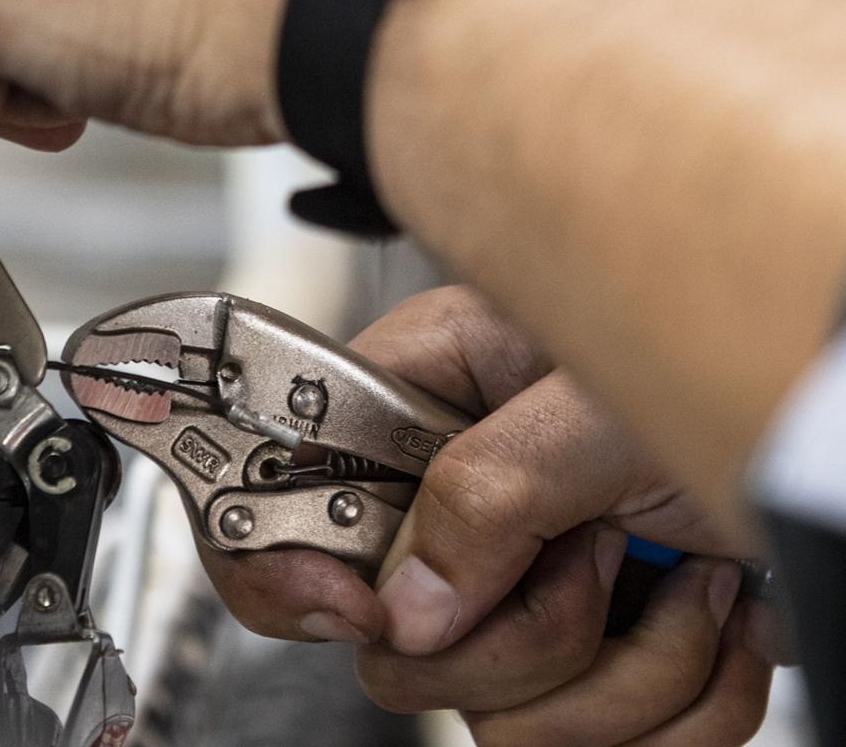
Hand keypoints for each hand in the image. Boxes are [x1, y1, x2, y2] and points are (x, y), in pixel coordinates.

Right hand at [195, 286, 777, 745]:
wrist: (816, 432)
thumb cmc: (720, 358)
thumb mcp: (594, 407)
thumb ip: (484, 492)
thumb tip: (406, 612)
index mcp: (417, 404)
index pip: (277, 497)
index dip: (289, 568)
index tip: (361, 604)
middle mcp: (448, 508)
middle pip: (389, 645)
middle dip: (522, 633)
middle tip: (595, 547)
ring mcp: (506, 594)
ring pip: (492, 717)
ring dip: (630, 670)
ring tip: (683, 574)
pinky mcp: (571, 660)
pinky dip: (681, 708)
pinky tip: (711, 619)